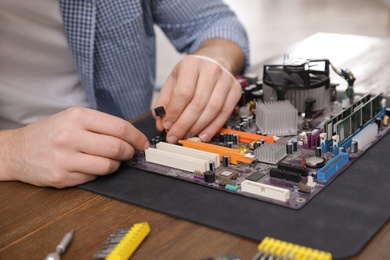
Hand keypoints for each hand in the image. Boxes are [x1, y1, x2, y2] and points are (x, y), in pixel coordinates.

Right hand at [0, 107, 148, 187]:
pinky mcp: (61, 176)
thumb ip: (101, 125)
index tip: (143, 143)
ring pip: (108, 166)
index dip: (137, 137)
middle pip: (117, 147)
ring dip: (115, 165)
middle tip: (130, 154)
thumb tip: (132, 137)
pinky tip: (89, 167)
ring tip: (109, 161)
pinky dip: (97, 173)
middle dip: (129, 153)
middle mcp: (70, 135)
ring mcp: (64, 158)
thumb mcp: (73, 118)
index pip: (119, 128)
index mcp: (77, 116)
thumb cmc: (51, 132)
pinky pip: (93, 177)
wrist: (17, 150)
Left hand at [154, 55, 241, 142]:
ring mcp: (226, 80)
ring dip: (198, 127)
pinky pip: (225, 113)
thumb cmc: (193, 72)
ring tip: (187, 136)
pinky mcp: (235, 90)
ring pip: (213, 109)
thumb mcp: (174, 80)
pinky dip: (213, 127)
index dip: (174, 112)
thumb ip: (165, 101)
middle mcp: (211, 70)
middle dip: (184, 124)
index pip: (183, 93)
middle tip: (175, 136)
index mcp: (191, 64)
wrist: (215, 60)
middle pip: (198, 103)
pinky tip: (203, 135)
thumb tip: (161, 123)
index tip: (167, 126)